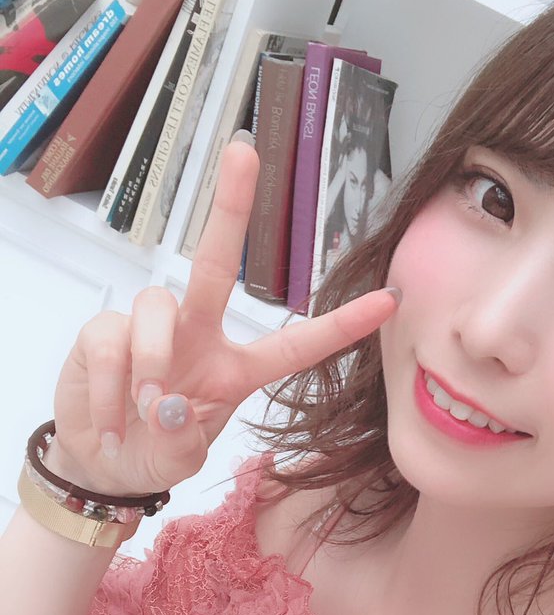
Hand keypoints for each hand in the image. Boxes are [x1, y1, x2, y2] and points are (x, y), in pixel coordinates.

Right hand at [49, 138, 399, 495]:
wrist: (103, 463)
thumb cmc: (154, 453)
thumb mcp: (179, 460)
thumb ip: (182, 442)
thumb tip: (166, 405)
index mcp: (235, 369)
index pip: (295, 346)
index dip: (341, 326)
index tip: (388, 300)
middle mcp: (197, 335)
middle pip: (214, 265)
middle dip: (231, 207)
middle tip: (246, 151)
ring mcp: (149, 327)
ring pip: (157, 307)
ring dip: (152, 363)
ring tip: (145, 413)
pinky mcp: (104, 330)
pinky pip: (110, 342)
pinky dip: (109, 389)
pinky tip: (111, 420)